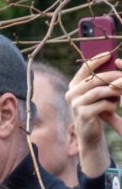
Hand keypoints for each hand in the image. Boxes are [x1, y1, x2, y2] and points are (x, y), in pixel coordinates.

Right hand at [66, 54, 121, 177]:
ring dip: (114, 92)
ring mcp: (76, 105)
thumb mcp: (95, 94)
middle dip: (112, 77)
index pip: (85, 68)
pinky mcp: (83, 115)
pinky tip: (112, 109)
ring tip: (120, 95)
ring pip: (100, 91)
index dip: (97, 59)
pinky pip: (103, 104)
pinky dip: (111, 105)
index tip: (109, 54)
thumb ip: (99, 81)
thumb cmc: (96, 110)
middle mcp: (71, 94)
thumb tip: (114, 62)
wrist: (90, 134)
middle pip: (95, 79)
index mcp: (73, 86)